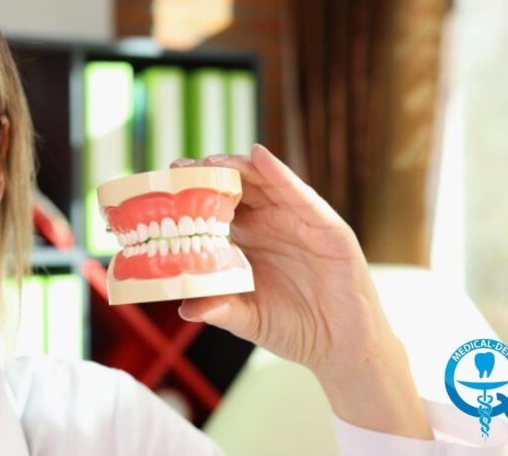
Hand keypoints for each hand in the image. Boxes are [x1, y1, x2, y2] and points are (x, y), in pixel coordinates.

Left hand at [172, 144, 389, 370]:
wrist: (341, 349)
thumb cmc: (295, 330)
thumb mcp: (249, 319)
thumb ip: (220, 310)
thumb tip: (185, 308)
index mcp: (251, 240)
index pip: (218, 207)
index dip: (194, 193)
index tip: (166, 184)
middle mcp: (274, 225)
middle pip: (239, 188)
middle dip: (210, 173)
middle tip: (179, 167)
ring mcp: (301, 223)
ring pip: (267, 184)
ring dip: (240, 168)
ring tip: (212, 159)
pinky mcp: (329, 230)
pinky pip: (302, 197)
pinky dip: (281, 175)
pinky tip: (261, 158)